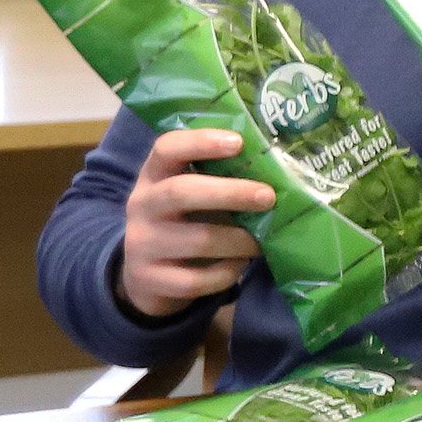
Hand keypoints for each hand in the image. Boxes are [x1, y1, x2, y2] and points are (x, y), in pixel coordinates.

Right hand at [117, 127, 274, 319]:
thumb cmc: (185, 221)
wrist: (146, 276)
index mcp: (154, 175)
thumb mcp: (192, 194)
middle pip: (181, 192)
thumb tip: (280, 170)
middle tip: (268, 197)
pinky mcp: (150, 279)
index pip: (167, 148)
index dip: (201, 142)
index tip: (239, 142)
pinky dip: (226, 273)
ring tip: (261, 242)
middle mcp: (142, 205)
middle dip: (230, 193)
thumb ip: (222, 178)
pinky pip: (196, 280)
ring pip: (197, 240)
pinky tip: (239, 266)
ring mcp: (142, 244)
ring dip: (239, 240)